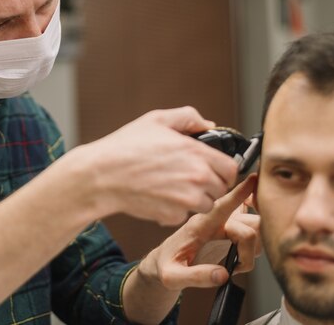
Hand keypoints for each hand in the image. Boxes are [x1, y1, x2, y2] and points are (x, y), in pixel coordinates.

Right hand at [71, 106, 238, 225]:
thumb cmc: (125, 147)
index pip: (231, 168)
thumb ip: (188, 117)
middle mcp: (196, 177)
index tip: (212, 168)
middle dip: (209, 184)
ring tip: (172, 186)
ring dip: (195, 199)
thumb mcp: (157, 120)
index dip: (223, 168)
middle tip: (189, 177)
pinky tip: (159, 196)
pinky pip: (183, 216)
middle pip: (221, 189)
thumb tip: (209, 125)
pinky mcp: (173, 216)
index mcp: (196, 152)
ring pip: (205, 205)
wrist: (102, 175)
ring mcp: (186, 200)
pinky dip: (175, 210)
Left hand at [136, 176, 260, 290]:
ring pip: (254, 225)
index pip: (222, 206)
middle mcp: (214, 220)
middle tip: (238, 266)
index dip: (238, 193)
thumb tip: (222, 274)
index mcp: (199, 226)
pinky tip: (247, 245)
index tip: (253, 179)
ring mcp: (223, 223)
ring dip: (253, 246)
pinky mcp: (228, 228)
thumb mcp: (172, 277)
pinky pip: (251, 223)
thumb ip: (196, 277)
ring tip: (237, 263)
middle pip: (249, 223)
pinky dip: (256, 234)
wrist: (163, 262)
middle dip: (250, 247)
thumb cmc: (166, 265)